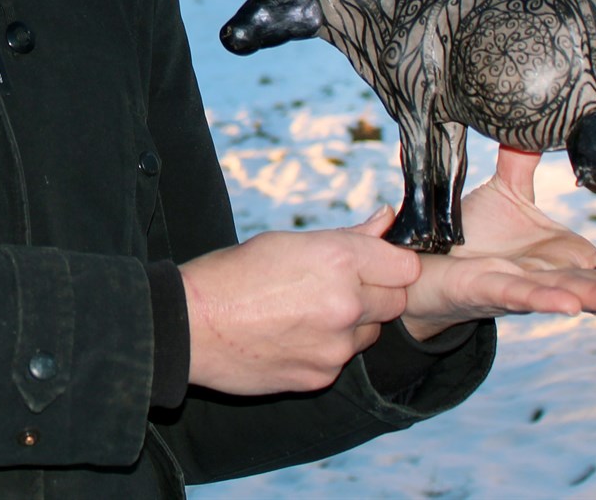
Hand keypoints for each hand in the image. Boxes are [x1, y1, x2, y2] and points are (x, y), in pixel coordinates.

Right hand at [180, 216, 421, 395]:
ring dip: (352, 323)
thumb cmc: (231, 275)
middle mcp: (345, 304)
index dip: (391, 264)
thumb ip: (347, 237)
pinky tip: (292, 336)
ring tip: (306, 313)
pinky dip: (327, 349)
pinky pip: (342, 359)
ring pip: (370, 333)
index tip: (376, 264)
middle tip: (335, 287)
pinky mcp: (321, 376)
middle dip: (376, 294)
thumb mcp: (286, 242)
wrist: (189, 327)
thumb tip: (385, 219)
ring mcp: (335, 345)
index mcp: (338, 260)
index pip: (406, 267)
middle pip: (396, 302)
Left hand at [398, 148, 595, 340]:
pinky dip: (548, 300)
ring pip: (574, 298)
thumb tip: (542, 121)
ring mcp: (523, 289)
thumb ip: (524, 164)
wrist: (417, 266)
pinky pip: (522, 297)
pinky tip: (571, 303)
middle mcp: (552, 280)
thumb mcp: (505, 195)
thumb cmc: (467, 237)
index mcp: (564, 260)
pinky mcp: (488, 292)